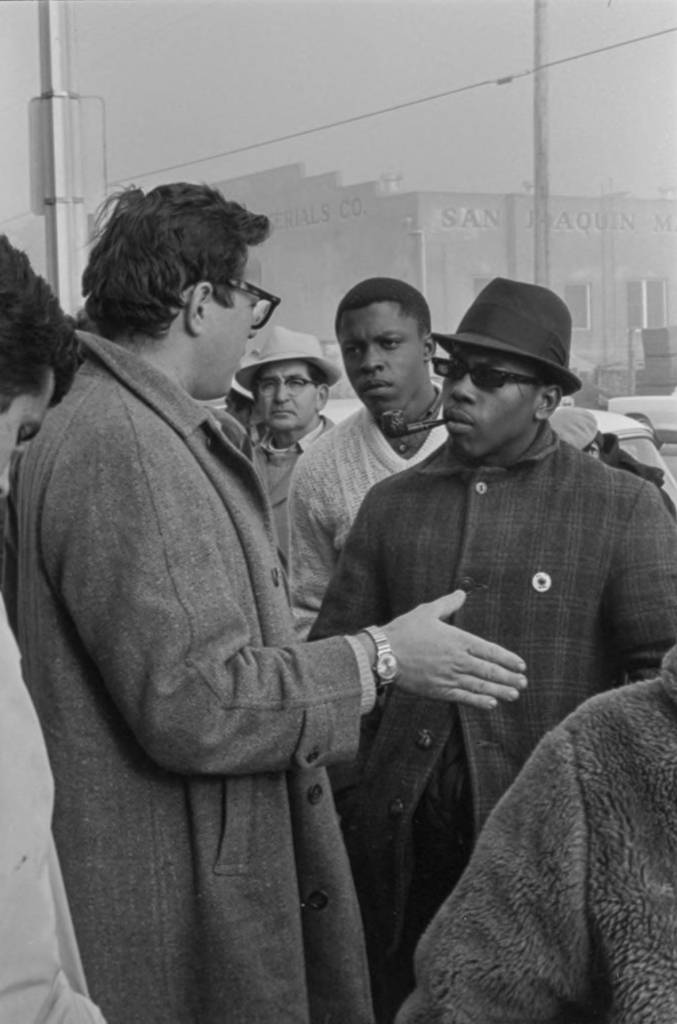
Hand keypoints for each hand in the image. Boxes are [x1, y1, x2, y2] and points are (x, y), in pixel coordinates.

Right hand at [385, 590, 526, 709]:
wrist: (383, 654)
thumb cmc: (404, 631)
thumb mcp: (427, 611)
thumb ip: (448, 603)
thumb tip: (462, 593)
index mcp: (457, 640)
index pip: (489, 650)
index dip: (507, 658)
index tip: (521, 664)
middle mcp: (457, 660)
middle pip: (489, 670)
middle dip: (509, 677)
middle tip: (523, 682)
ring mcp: (449, 677)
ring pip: (480, 686)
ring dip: (499, 691)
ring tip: (514, 694)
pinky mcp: (439, 690)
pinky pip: (463, 698)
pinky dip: (479, 702)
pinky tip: (491, 704)